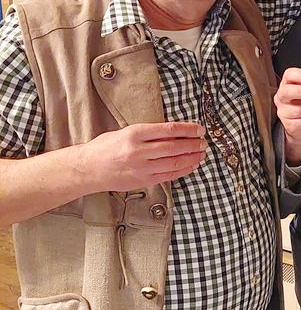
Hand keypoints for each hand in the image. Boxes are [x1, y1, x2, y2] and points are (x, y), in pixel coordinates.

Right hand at [80, 121, 207, 191]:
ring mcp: (142, 168)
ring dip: (191, 157)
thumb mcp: (125, 132)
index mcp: (134, 134)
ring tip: (201, 152)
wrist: (89, 169)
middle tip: (203, 141)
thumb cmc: (105, 147)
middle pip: (174, 147)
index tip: (198, 128)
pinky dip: (183, 170)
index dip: (187, 129)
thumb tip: (174, 132)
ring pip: (174, 162)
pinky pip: (169, 175)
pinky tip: (191, 164)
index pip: (168, 130)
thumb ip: (148, 133)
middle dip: (193, 144)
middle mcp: (139, 151)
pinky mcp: (144, 181)